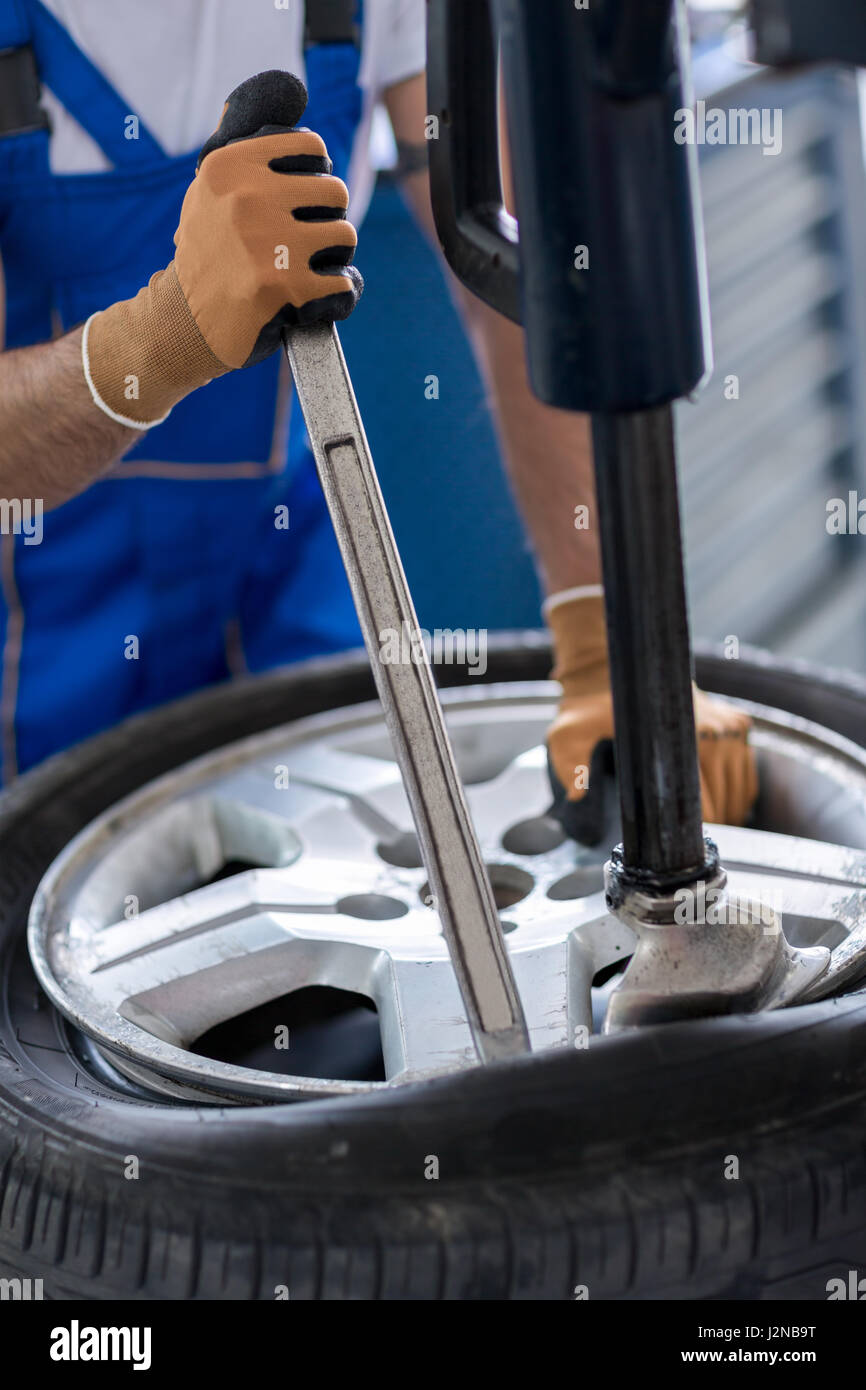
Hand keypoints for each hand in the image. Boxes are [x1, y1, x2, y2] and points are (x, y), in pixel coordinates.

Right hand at [82, 71, 361, 428]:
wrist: (183, 323)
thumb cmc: (206, 255)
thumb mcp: (208, 192)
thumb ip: (239, 150)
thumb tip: (264, 95)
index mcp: (230, 166)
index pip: (311, 148)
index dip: (317, 176)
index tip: (305, 200)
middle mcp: (248, 198)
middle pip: (335, 192)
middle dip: (328, 218)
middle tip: (308, 241)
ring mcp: (268, 244)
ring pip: (345, 235)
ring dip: (336, 256)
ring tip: (312, 267)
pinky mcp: (286, 288)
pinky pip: (344, 284)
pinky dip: (338, 296)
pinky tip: (316, 299)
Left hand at [545, 590, 757, 843]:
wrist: (614, 668)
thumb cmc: (592, 708)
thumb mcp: (569, 735)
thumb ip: (570, 765)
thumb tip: (577, 795)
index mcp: (678, 739)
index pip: (697, 803)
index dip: (688, 831)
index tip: (678, 845)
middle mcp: (712, 731)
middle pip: (723, 801)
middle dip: (710, 825)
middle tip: (685, 841)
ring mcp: (728, 727)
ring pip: (740, 791)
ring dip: (727, 813)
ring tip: (703, 825)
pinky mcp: (738, 722)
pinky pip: (747, 772)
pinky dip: (738, 793)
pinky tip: (719, 803)